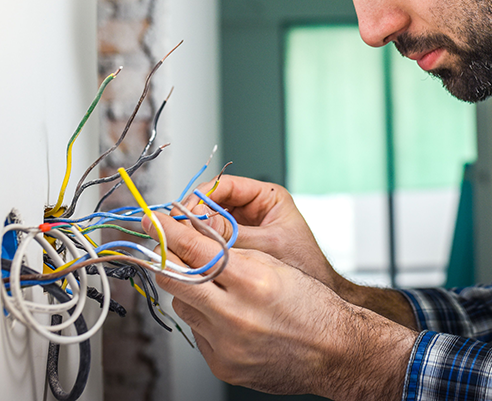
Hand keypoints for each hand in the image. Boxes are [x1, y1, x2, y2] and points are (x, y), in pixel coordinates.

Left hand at [143, 211, 415, 399]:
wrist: (334, 352)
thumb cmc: (311, 304)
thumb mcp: (275, 264)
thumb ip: (232, 252)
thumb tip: (193, 239)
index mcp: (254, 282)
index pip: (198, 249)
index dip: (171, 231)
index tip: (154, 220)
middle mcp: (236, 315)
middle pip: (178, 279)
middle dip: (165, 258)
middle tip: (160, 244)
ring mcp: (226, 344)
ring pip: (184, 305)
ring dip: (188, 289)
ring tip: (210, 283)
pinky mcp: (223, 365)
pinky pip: (197, 331)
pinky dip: (203, 316)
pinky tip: (223, 312)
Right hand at [183, 175, 339, 289]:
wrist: (315, 305)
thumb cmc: (305, 267)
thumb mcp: (267, 247)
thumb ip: (232, 236)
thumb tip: (195, 225)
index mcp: (266, 197)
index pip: (224, 185)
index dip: (200, 197)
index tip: (184, 212)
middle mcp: (253, 208)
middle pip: (211, 202)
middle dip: (192, 216)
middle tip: (175, 230)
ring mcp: (243, 226)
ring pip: (208, 223)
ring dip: (194, 233)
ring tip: (181, 245)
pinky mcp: (237, 246)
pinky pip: (212, 242)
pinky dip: (200, 248)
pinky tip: (191, 257)